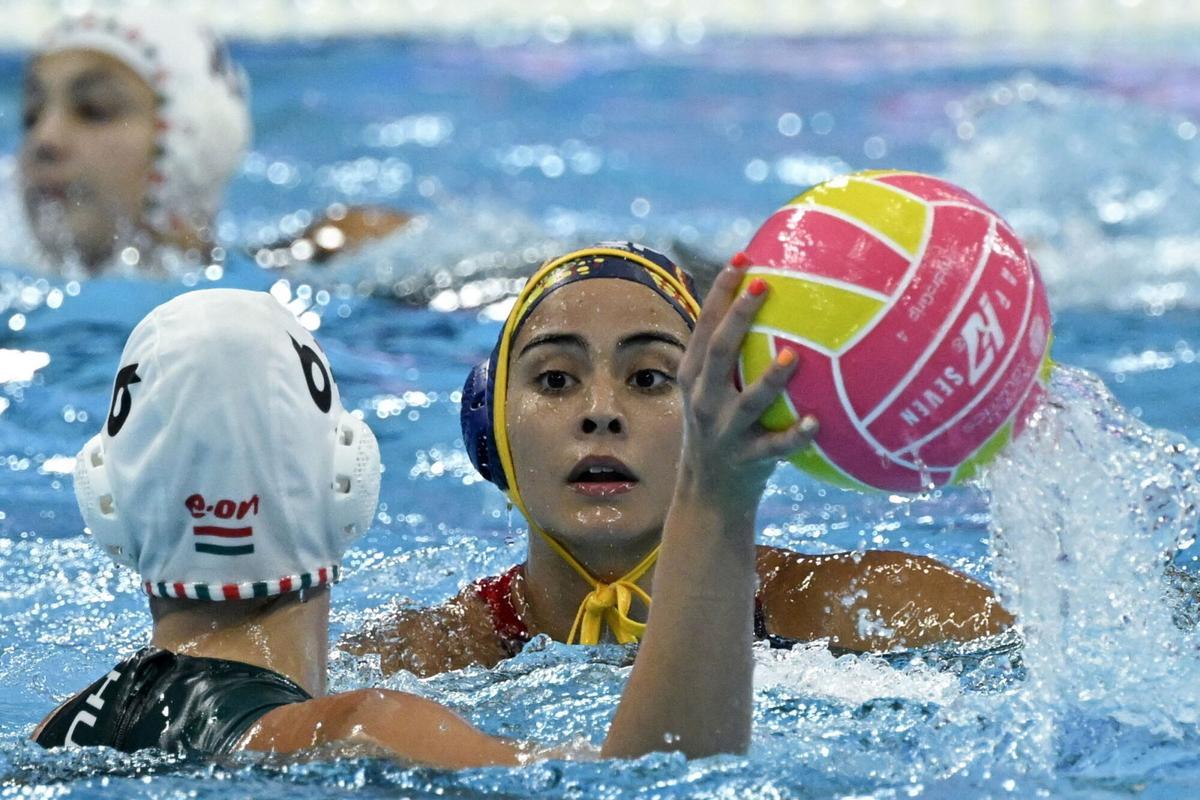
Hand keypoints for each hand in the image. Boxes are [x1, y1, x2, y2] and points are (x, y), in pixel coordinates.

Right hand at [675, 264, 818, 506]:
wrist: (708, 492)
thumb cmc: (721, 427)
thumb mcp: (712, 391)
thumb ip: (731, 356)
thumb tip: (775, 304)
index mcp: (694, 376)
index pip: (705, 326)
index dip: (721, 292)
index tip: (743, 258)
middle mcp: (705, 399)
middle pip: (720, 352)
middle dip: (739, 317)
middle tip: (764, 285)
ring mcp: (726, 430)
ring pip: (750, 400)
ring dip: (771, 378)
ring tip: (794, 356)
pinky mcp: (749, 459)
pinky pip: (776, 447)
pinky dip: (796, 436)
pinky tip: (817, 422)